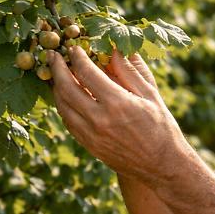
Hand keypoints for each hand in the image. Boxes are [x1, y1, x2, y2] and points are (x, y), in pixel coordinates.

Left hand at [47, 46, 184, 184]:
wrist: (161, 166)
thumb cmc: (161, 127)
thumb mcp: (151, 95)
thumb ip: (130, 72)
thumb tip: (113, 50)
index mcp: (118, 103)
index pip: (87, 73)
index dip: (77, 57)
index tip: (74, 47)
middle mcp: (100, 119)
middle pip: (67, 88)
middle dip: (57, 68)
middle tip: (53, 54)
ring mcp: (91, 135)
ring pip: (62, 105)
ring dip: (55, 87)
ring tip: (55, 74)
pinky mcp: (88, 146)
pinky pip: (68, 121)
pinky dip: (63, 105)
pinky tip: (66, 96)